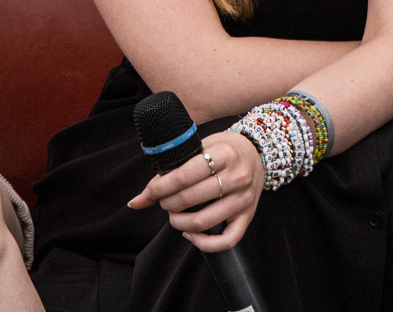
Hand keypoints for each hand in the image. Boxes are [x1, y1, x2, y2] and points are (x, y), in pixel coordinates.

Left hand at [129, 130, 263, 252]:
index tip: (151, 192)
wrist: (256, 152)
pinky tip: (189, 234)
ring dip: (178, 223)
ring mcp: (244, 199)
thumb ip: (172, 172)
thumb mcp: (201, 148)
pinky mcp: (248, 216)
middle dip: (167, 203)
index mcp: (226, 154)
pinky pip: (225, 241)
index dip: (161, 187)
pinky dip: (203, 244)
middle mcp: (238, 176)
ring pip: (203, 222)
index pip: (185, 176)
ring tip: (174, 215)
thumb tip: (136, 201)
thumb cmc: (224, 149)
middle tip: (163, 201)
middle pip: (191, 199)